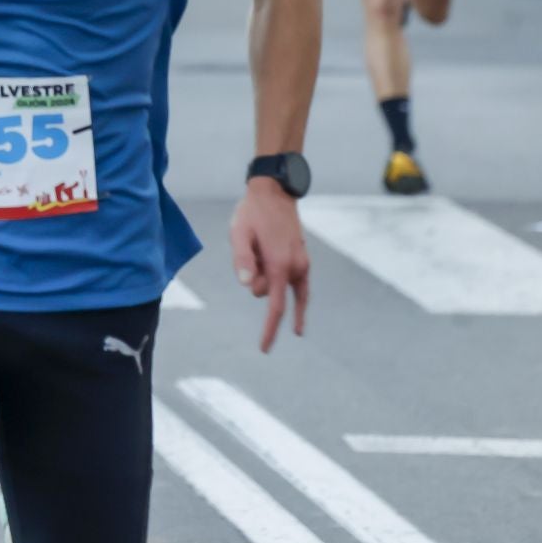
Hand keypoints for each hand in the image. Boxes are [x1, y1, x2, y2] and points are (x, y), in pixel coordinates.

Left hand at [229, 180, 310, 352]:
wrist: (275, 193)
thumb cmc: (252, 213)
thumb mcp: (239, 233)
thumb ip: (242, 259)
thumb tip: (246, 284)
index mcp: (279, 264)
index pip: (274, 306)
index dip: (269, 329)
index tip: (264, 349)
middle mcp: (295, 268)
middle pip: (264, 293)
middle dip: (252, 279)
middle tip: (249, 248)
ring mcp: (301, 265)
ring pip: (275, 287)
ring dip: (262, 274)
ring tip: (259, 245)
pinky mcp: (303, 261)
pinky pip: (300, 289)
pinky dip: (297, 305)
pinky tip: (298, 326)